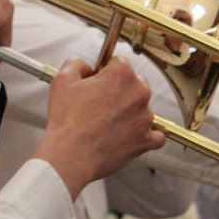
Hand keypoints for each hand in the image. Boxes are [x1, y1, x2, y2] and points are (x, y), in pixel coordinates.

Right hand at [32, 57, 164, 199]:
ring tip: (107, 121)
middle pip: (134, 82)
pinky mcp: (146, 140)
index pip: (119, 63)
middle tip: (99, 102)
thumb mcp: (63, 79)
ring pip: (143, 107)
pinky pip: (155, 133)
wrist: (70, 155)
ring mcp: (145, 118)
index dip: (104, 72)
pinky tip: (130, 133)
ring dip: (129, 111)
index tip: (97, 81)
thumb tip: (86, 66)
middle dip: (119, 89)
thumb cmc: (67, 121)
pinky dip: (145, 133)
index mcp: (121, 74)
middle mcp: (138, 93)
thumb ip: (77, 63)